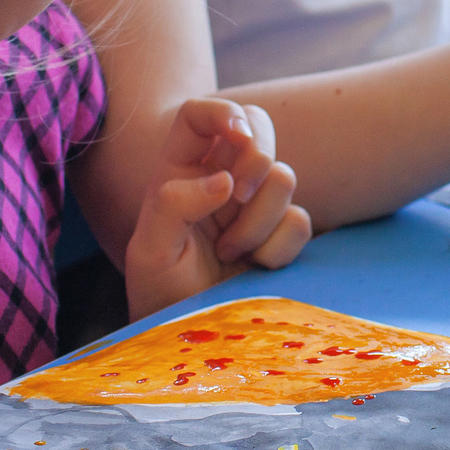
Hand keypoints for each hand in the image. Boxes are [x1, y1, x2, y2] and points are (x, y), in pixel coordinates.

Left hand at [124, 99, 311, 317]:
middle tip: (237, 195)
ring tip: (228, 252)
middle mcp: (221, 177)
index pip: (200, 114)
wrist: (190, 337)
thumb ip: (174, 205)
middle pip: (258, 126)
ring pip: (284, 177)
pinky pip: (299, 221)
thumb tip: (224, 181)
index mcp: (181, 169)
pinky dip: (277, 248)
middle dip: (257, 157)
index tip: (236, 136)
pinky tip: (253, 268)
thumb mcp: (150, 249)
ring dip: (257, 220)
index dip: (224, 112)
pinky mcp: (281, 234)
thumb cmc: (160, 291)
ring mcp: (255, 204)